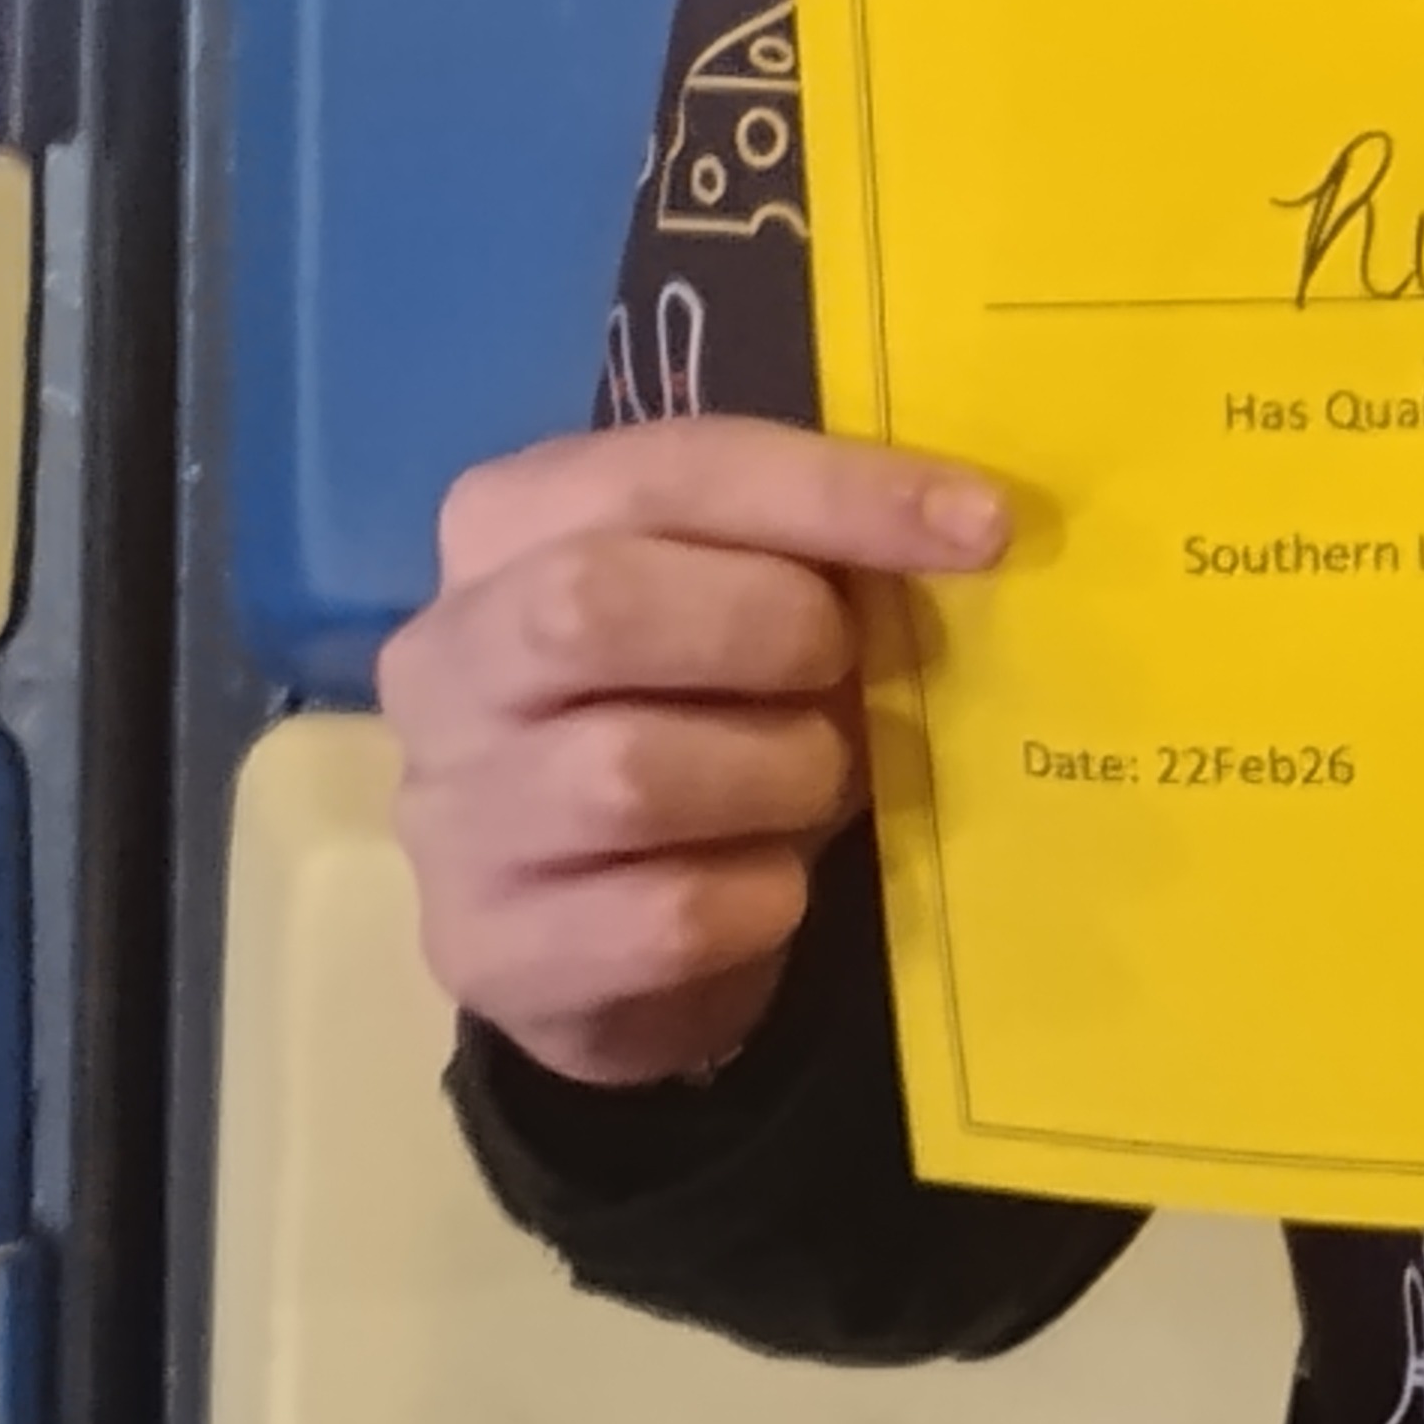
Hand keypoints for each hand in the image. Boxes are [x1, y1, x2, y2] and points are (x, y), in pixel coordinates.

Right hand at [377, 414, 1007, 1090]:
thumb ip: (810, 544)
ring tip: (817, 783)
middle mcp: (443, 660)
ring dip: (776, 775)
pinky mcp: (488, 952)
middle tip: (845, 670)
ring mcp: (448, 813)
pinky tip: (774, 885)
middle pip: (591, 605)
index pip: (661, 471)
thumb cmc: (696, 710)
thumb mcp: (740, 595)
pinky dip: (760, 898)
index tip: (979, 525)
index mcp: (505, 526)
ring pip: (627, 775)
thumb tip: (970, 523)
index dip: (830, 492)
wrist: (601, 920)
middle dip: (770, 630)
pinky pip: (663, 917)